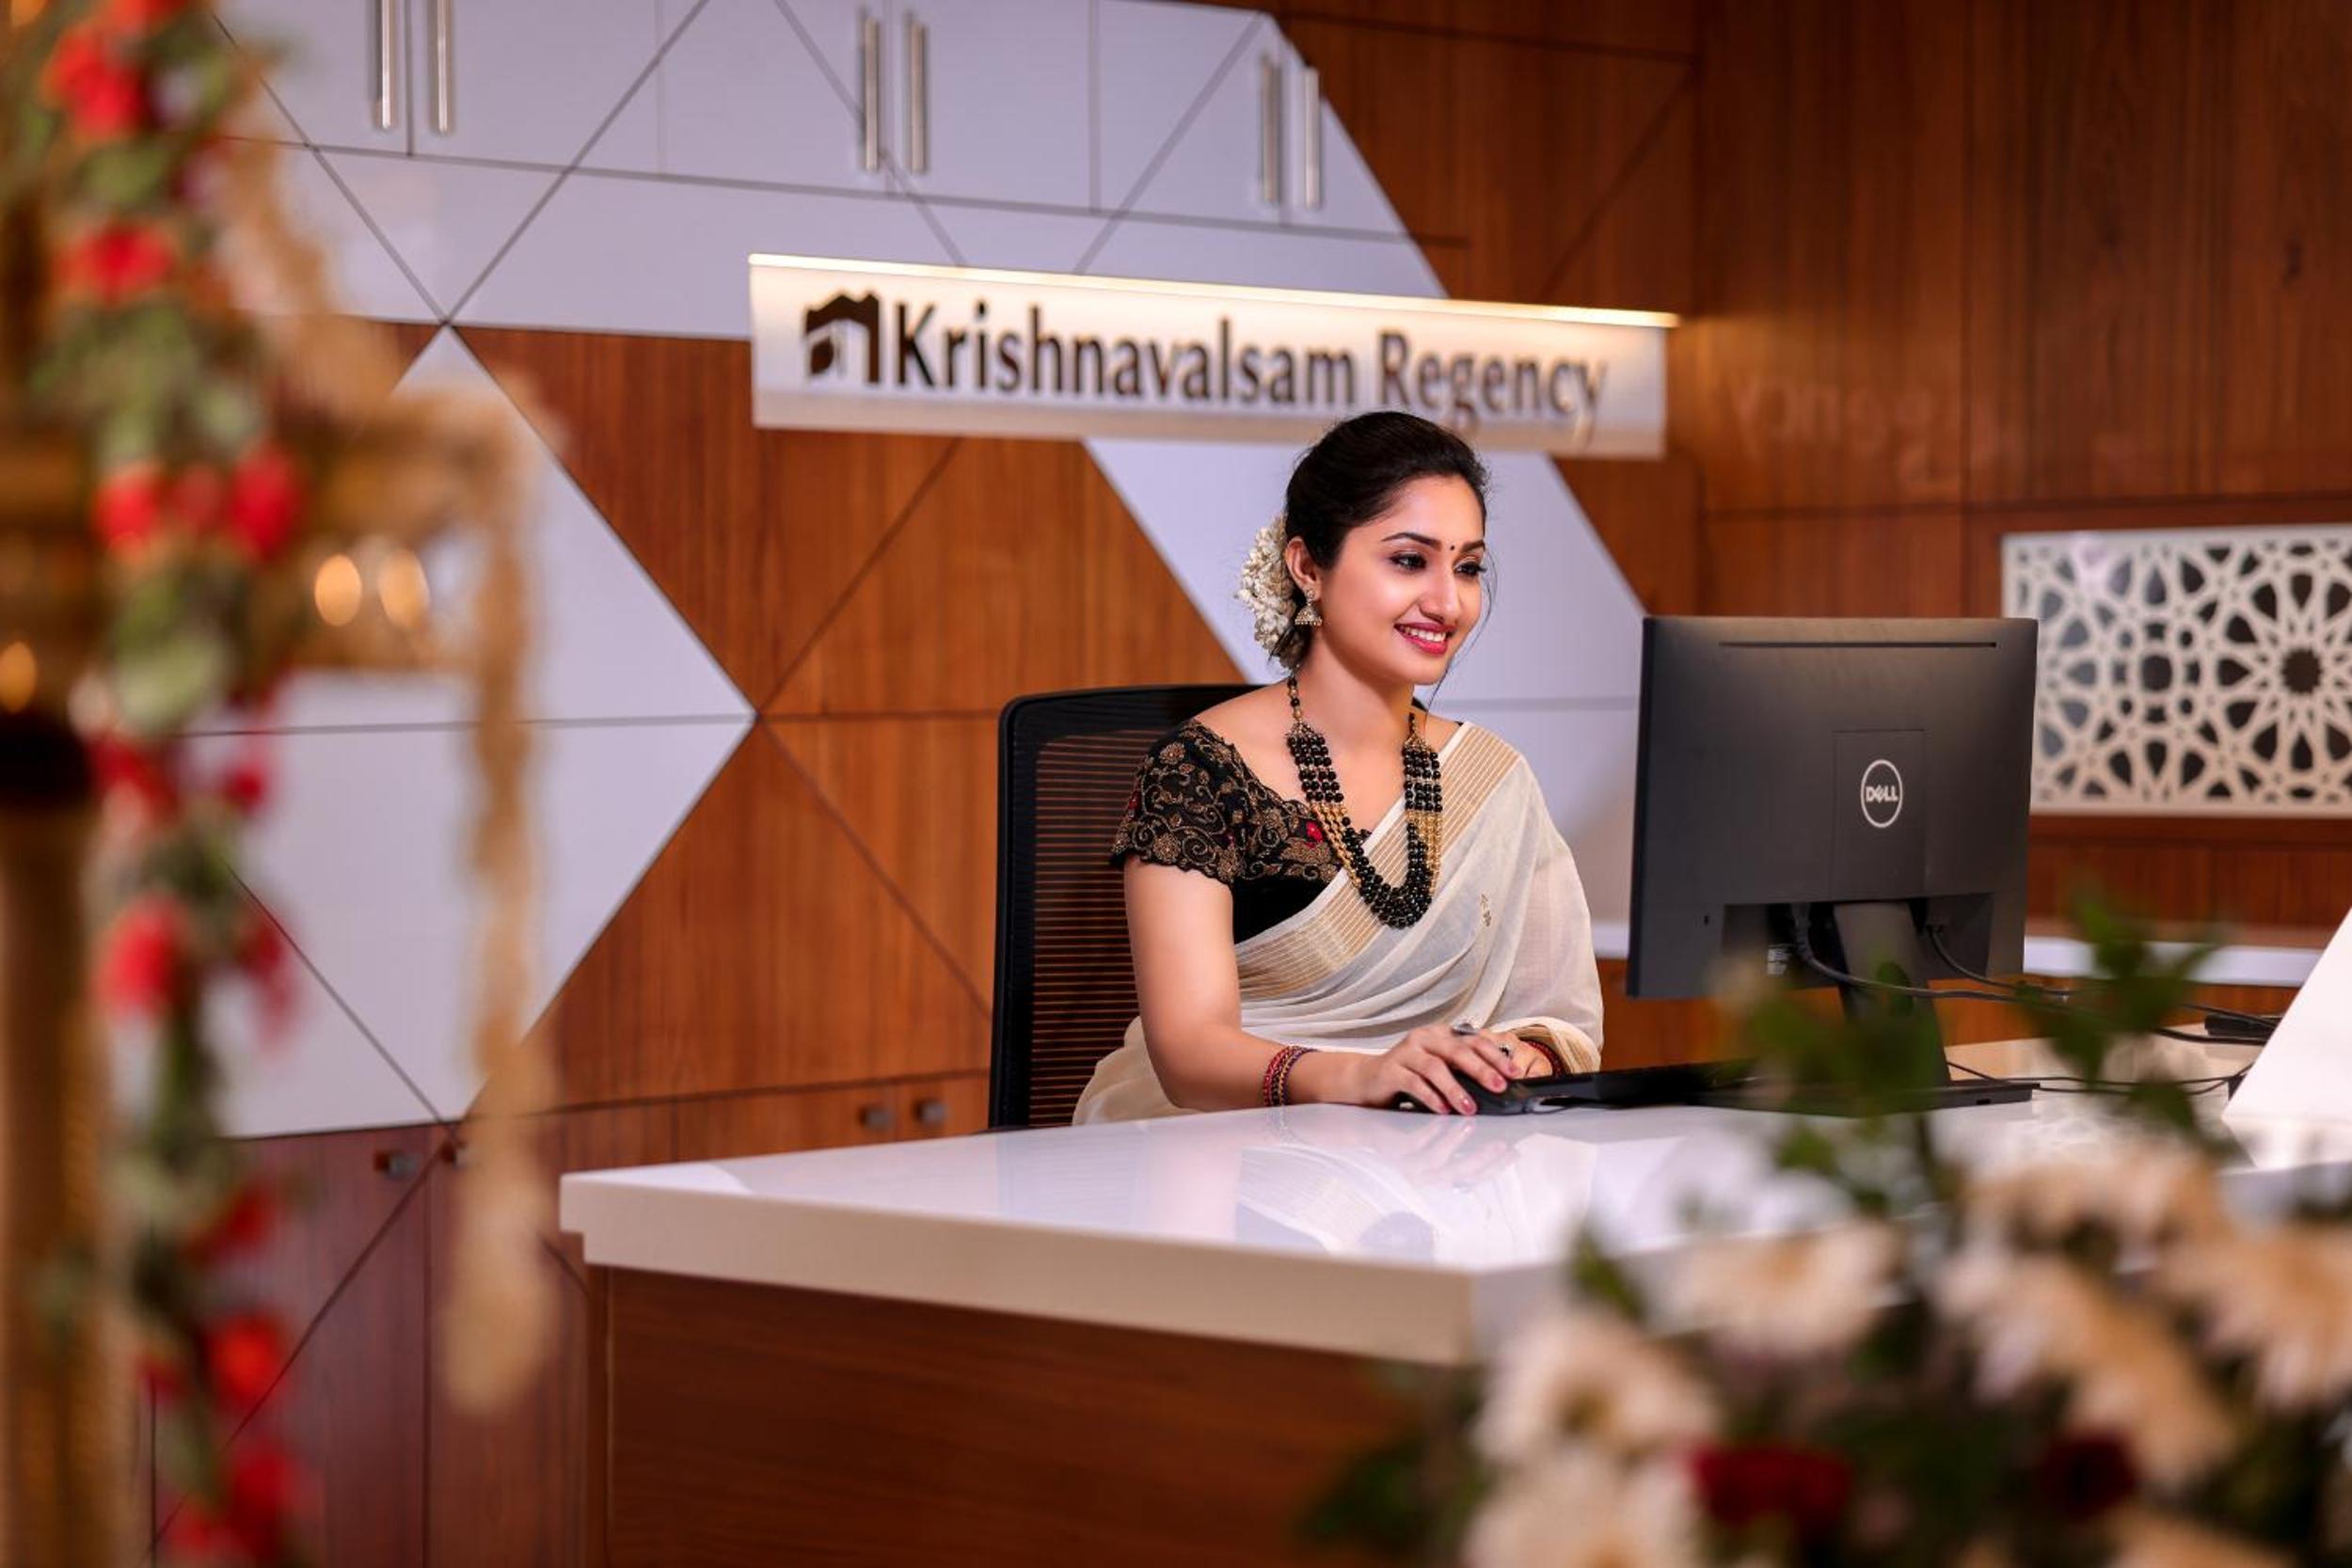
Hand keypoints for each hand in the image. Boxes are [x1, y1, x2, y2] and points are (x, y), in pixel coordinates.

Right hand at [1334, 1023, 1524, 1113]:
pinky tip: (1443, 1109)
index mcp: (1441, 1035)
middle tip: (1499, 1086)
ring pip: (1436, 1067)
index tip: (1514, 1073)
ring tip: (1470, 1108)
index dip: (1496, 1056)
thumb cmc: (1409, 1075)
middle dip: (1481, 1069)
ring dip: (1455, 1088)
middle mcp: (1425, 1039)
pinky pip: (1414, 1082)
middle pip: (1458, 1050)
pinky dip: (1431, 1097)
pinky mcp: (1390, 1069)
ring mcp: (1406, 1052)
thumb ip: (1462, 1071)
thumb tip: (1498, 1084)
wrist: (1367, 1079)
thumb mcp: (1440, 1069)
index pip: (1474, 1040)